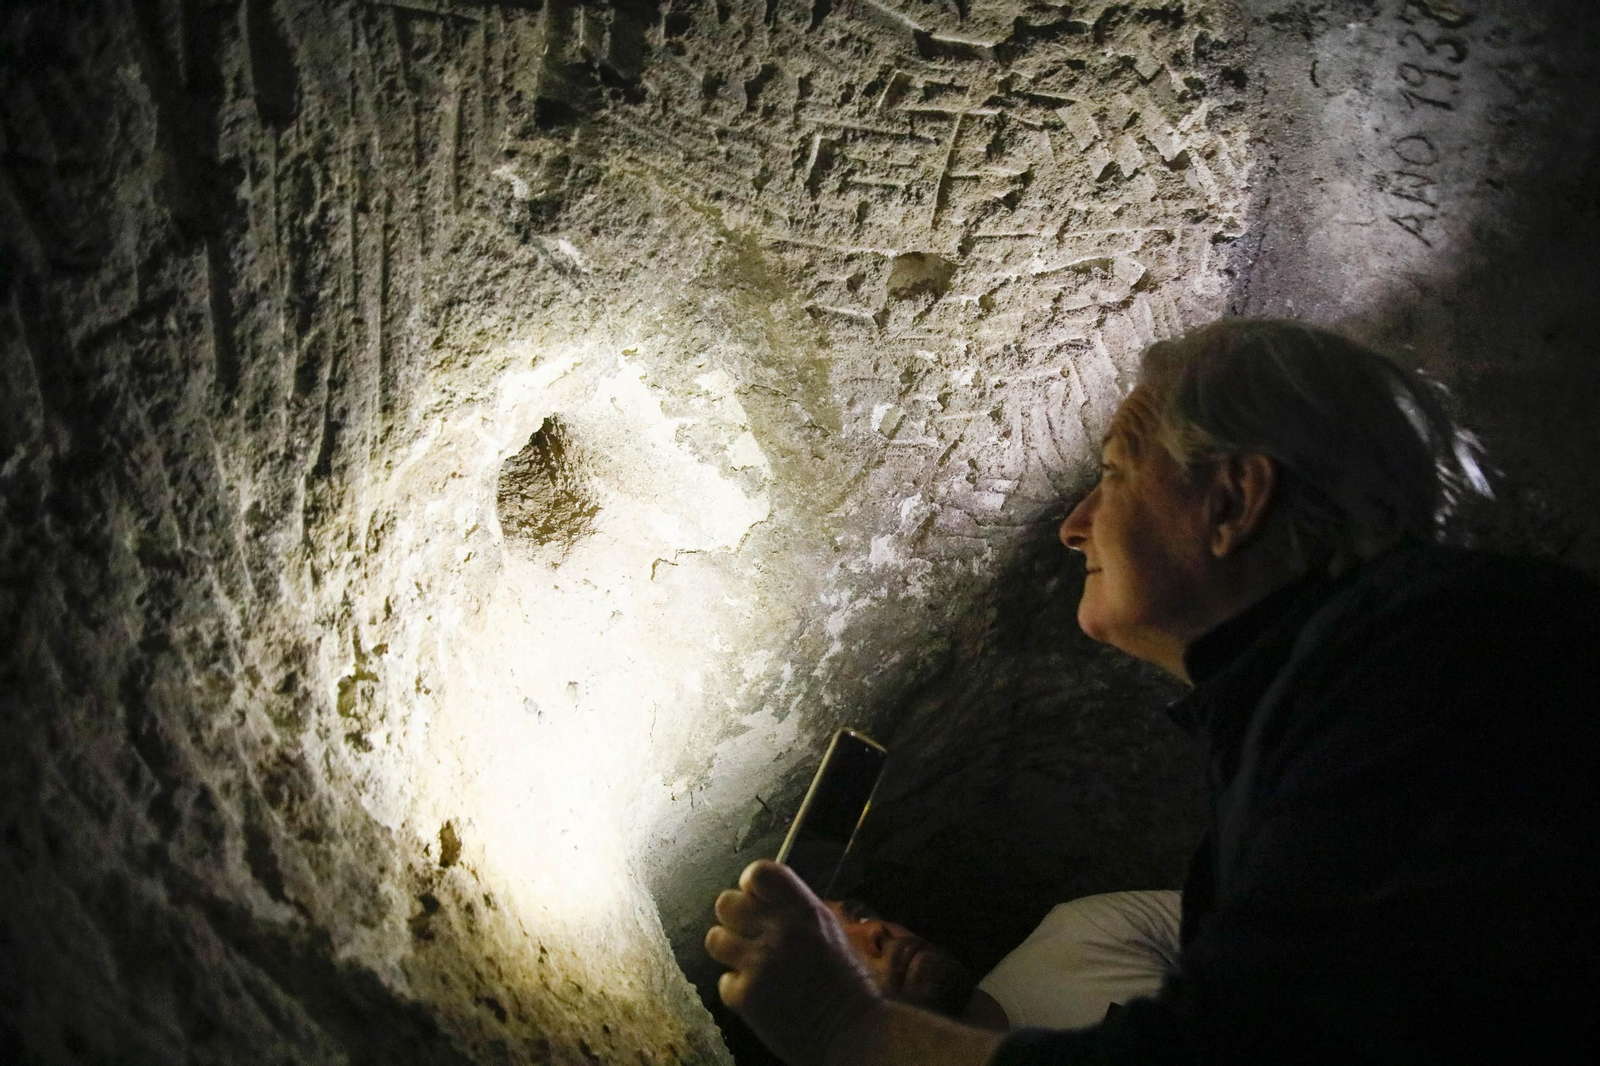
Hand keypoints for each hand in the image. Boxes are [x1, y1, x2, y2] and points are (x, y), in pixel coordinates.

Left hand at [705, 860, 884, 1065]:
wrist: (854, 1033)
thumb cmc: (846, 983)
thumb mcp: (828, 931)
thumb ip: (795, 912)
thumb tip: (762, 899)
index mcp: (804, 911)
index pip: (759, 873)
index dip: (751, 885)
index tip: (756, 899)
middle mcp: (779, 931)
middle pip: (725, 903)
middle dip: (735, 918)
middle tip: (750, 935)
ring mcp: (759, 963)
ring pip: (714, 939)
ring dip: (730, 951)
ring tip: (749, 963)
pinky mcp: (746, 996)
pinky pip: (724, 981)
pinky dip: (738, 990)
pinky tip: (760, 995)